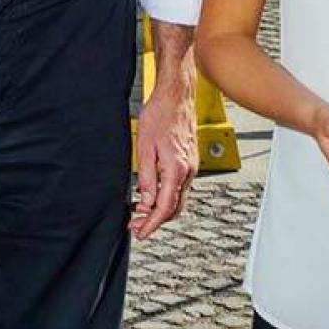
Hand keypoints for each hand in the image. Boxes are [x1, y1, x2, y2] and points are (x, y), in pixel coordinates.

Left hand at [131, 78, 196, 240]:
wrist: (176, 95)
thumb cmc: (159, 115)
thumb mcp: (145, 147)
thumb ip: (145, 177)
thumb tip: (144, 202)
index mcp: (176, 169)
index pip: (164, 207)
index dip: (151, 223)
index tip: (140, 232)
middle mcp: (188, 171)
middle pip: (174, 208)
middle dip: (155, 221)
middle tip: (136, 226)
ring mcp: (192, 167)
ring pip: (178, 199)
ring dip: (161, 210)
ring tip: (141, 213)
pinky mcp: (190, 161)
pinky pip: (180, 187)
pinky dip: (167, 197)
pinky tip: (153, 195)